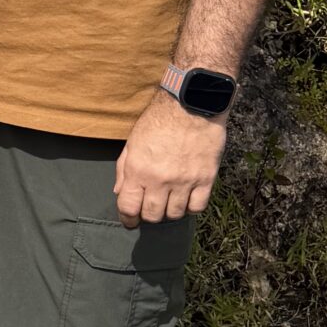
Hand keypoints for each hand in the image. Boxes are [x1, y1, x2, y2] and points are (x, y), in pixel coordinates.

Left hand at [115, 91, 227, 224]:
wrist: (191, 105)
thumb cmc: (158, 121)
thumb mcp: (133, 142)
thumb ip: (123, 170)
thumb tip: (120, 193)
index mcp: (138, 170)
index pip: (129, 208)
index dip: (127, 219)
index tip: (130, 221)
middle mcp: (160, 180)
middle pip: (152, 215)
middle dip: (148, 216)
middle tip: (150, 209)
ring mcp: (184, 181)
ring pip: (175, 214)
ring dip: (169, 212)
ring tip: (169, 201)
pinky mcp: (205, 178)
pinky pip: (197, 207)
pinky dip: (191, 207)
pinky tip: (187, 198)